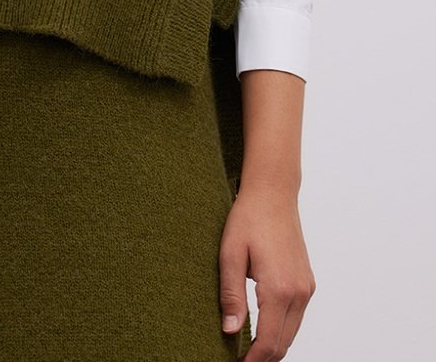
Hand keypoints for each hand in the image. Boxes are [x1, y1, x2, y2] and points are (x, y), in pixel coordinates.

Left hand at [219, 185, 315, 360]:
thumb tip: (230, 330)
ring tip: (248, 348)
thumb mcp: (230, 254)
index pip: (269, 341)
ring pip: (292, 332)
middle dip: (263, 357)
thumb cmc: (249, 218)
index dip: (253, 360)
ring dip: (273, 345)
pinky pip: (296, 317)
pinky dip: (282, 329)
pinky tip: (263, 327)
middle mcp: (299, 292)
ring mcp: (306, 287)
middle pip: (284, 343)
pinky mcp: (307, 282)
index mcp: (279, 288)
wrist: (273, 193)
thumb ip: (231, 295)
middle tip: (240, 359)